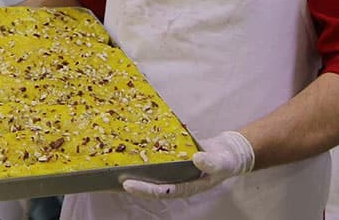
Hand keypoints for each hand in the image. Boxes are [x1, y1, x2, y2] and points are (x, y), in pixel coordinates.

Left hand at [122, 131, 254, 198]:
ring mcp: (173, 170)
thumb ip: (210, 163)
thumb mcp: (222, 163)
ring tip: (112, 166)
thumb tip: (196, 159)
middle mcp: (177, 180)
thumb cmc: (226, 161)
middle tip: (110, 178)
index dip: (144, 189)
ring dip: (134, 171)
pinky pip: (156, 159)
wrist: (228, 151)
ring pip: (150, 173)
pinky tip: (129, 148)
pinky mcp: (172, 158)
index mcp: (187, 187)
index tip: (127, 185)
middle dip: (131, 182)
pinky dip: (144, 155)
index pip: (161, 191)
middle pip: (150, 185)